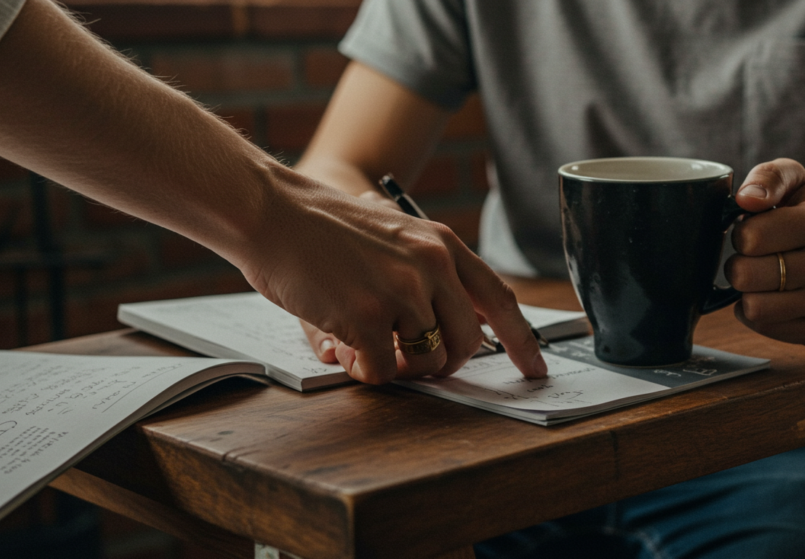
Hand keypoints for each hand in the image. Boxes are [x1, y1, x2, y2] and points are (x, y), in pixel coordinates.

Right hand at [235, 169, 547, 383]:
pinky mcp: (366, 318)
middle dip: (443, 362)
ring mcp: (400, 292)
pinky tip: (347, 352)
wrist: (270, 211)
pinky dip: (367, 372)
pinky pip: (384, 372)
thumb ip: (427, 275)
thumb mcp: (393, 235)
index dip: (522, 340)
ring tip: (369, 349)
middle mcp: (431, 266)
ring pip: (428, 361)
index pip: (500, 298)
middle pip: (467, 342)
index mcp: (441, 244)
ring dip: (401, 367)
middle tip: (413, 361)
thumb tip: (452, 329)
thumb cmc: (323, 228)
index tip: (534, 369)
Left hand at [725, 158, 804, 344]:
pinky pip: (764, 328)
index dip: (742, 234)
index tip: (755, 232)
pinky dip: (758, 314)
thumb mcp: (798, 182)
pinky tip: (773, 298)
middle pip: (745, 275)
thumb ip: (769, 176)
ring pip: (753, 308)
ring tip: (761, 279)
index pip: (750, 237)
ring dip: (746, 293)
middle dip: (738, 265)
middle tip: (754, 259)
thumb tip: (746, 198)